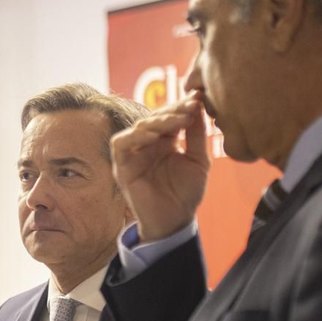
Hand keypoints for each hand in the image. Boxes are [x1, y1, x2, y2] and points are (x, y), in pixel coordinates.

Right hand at [111, 95, 210, 241]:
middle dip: (173, 110)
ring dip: (159, 120)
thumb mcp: (198, 160)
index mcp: (165, 141)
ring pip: (139, 126)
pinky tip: (156, 134)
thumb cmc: (186, 193)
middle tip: (192, 105)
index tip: (200, 99)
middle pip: (155, 117)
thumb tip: (200, 106)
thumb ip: (197, 135)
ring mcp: (133, 154)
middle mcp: (147, 144)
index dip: (183, 107)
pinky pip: (121, 143)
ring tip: (179, 119)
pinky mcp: (122, 166)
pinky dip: (136, 135)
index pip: (170, 117)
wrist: (175, 221)